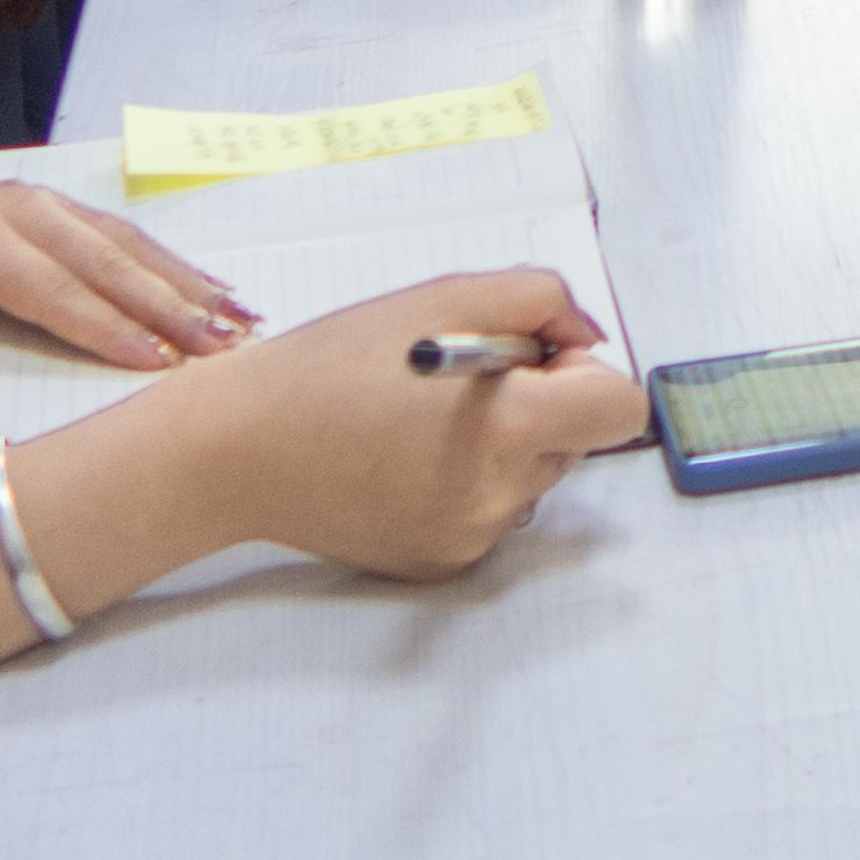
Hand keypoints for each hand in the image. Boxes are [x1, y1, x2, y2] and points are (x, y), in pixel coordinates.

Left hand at [0, 184, 256, 402]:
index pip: (52, 292)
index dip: (107, 329)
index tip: (159, 364)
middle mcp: (15, 207)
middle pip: (105, 262)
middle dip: (170, 305)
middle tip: (225, 344)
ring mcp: (38, 201)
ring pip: (124, 243)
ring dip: (183, 282)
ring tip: (239, 317)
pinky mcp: (51, 207)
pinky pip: (120, 234)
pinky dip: (168, 264)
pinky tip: (208, 288)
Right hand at [166, 268, 646, 580]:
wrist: (239, 449)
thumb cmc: (334, 364)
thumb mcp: (444, 295)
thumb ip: (540, 301)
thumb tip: (588, 339)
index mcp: (510, 428)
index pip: (621, 410)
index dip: (587, 373)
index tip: (534, 359)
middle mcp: (500, 496)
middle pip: (575, 440)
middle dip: (539, 401)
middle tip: (460, 381)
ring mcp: (471, 538)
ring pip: (532, 475)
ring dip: (503, 442)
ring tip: (418, 419)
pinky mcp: (440, 564)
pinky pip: (488, 511)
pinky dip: (466, 480)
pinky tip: (402, 459)